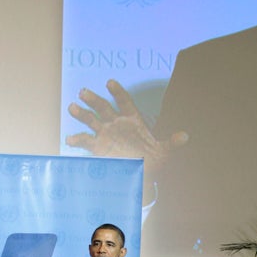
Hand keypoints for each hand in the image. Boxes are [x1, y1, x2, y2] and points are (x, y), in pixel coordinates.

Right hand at [66, 79, 187, 190]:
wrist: (142, 174)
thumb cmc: (154, 159)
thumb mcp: (165, 151)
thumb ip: (172, 143)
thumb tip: (186, 137)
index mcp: (133, 120)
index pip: (124, 102)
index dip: (117, 92)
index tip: (109, 82)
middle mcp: (117, 123)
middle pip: (103, 107)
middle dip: (93, 100)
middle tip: (83, 92)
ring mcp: (106, 134)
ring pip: (91, 120)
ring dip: (82, 114)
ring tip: (72, 107)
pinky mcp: (98, 147)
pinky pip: (86, 141)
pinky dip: (77, 140)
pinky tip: (70, 139)